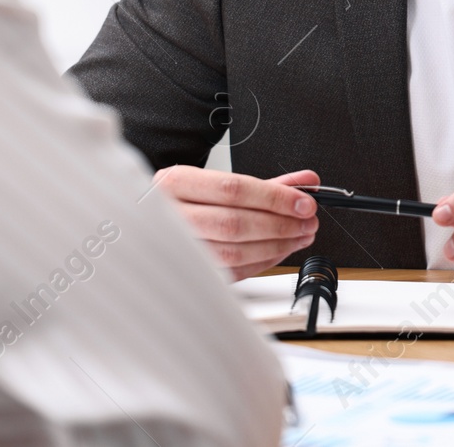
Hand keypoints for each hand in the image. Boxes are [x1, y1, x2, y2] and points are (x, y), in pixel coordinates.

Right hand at [154, 166, 320, 279]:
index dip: (274, 198)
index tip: (304, 202)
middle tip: (308, 221)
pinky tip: (279, 251)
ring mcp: (176, 248)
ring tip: (299, 236)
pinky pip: (231, 272)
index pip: (233, 189)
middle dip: (280, 224)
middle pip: (235, 222)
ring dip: (276, 245)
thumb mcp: (218, 181)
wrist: (146, 223)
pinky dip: (262, 262)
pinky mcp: (187, 272)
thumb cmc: (186, 200)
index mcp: (176, 183)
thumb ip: (266, 184)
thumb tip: (307, 183)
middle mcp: (171, 214)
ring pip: (233, 252)